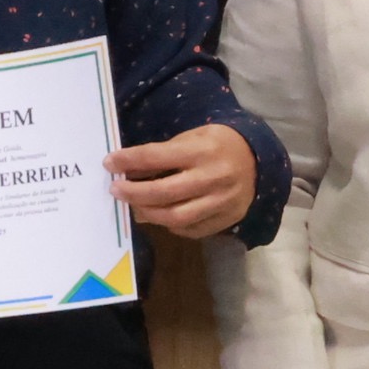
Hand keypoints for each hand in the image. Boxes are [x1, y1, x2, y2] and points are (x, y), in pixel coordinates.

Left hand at [112, 123, 262, 240]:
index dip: (128, 161)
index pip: (157, 156)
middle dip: (134, 193)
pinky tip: (162, 216)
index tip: (109, 164)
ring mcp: (222, 202)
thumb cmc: (218, 144)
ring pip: (176, 217)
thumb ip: (162, 155)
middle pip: (164, 193)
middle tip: (116, 191)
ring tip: (136, 207)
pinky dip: (171, 226)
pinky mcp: (228, 219)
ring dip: (149, 214)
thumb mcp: (191, 138)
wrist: (259, 161)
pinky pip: (192, 230)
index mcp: (203, 150)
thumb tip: (127, 173)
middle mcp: (213, 177)